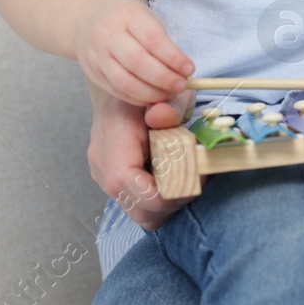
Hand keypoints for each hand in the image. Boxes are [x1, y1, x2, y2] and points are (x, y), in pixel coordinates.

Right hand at [72, 0, 194, 105]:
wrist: (88, 17)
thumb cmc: (127, 19)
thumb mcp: (146, 18)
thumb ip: (163, 42)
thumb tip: (184, 71)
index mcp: (127, 15)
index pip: (153, 40)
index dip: (173, 58)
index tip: (190, 69)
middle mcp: (107, 35)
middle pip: (138, 62)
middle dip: (164, 78)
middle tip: (181, 86)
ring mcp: (96, 55)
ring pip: (125, 81)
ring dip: (151, 93)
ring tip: (169, 95)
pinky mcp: (92, 72)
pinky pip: (116, 91)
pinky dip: (137, 98)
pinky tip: (152, 98)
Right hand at [86, 85, 192, 230]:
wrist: (124, 89)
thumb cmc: (149, 92)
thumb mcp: (165, 93)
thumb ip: (169, 107)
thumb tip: (163, 116)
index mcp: (113, 139)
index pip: (126, 181)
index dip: (163, 190)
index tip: (194, 176)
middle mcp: (104, 164)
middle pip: (139, 208)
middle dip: (174, 200)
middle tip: (199, 177)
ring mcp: (106, 178)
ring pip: (142, 214)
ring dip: (171, 203)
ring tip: (190, 177)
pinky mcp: (116, 186)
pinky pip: (142, 207)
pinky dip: (163, 200)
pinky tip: (177, 178)